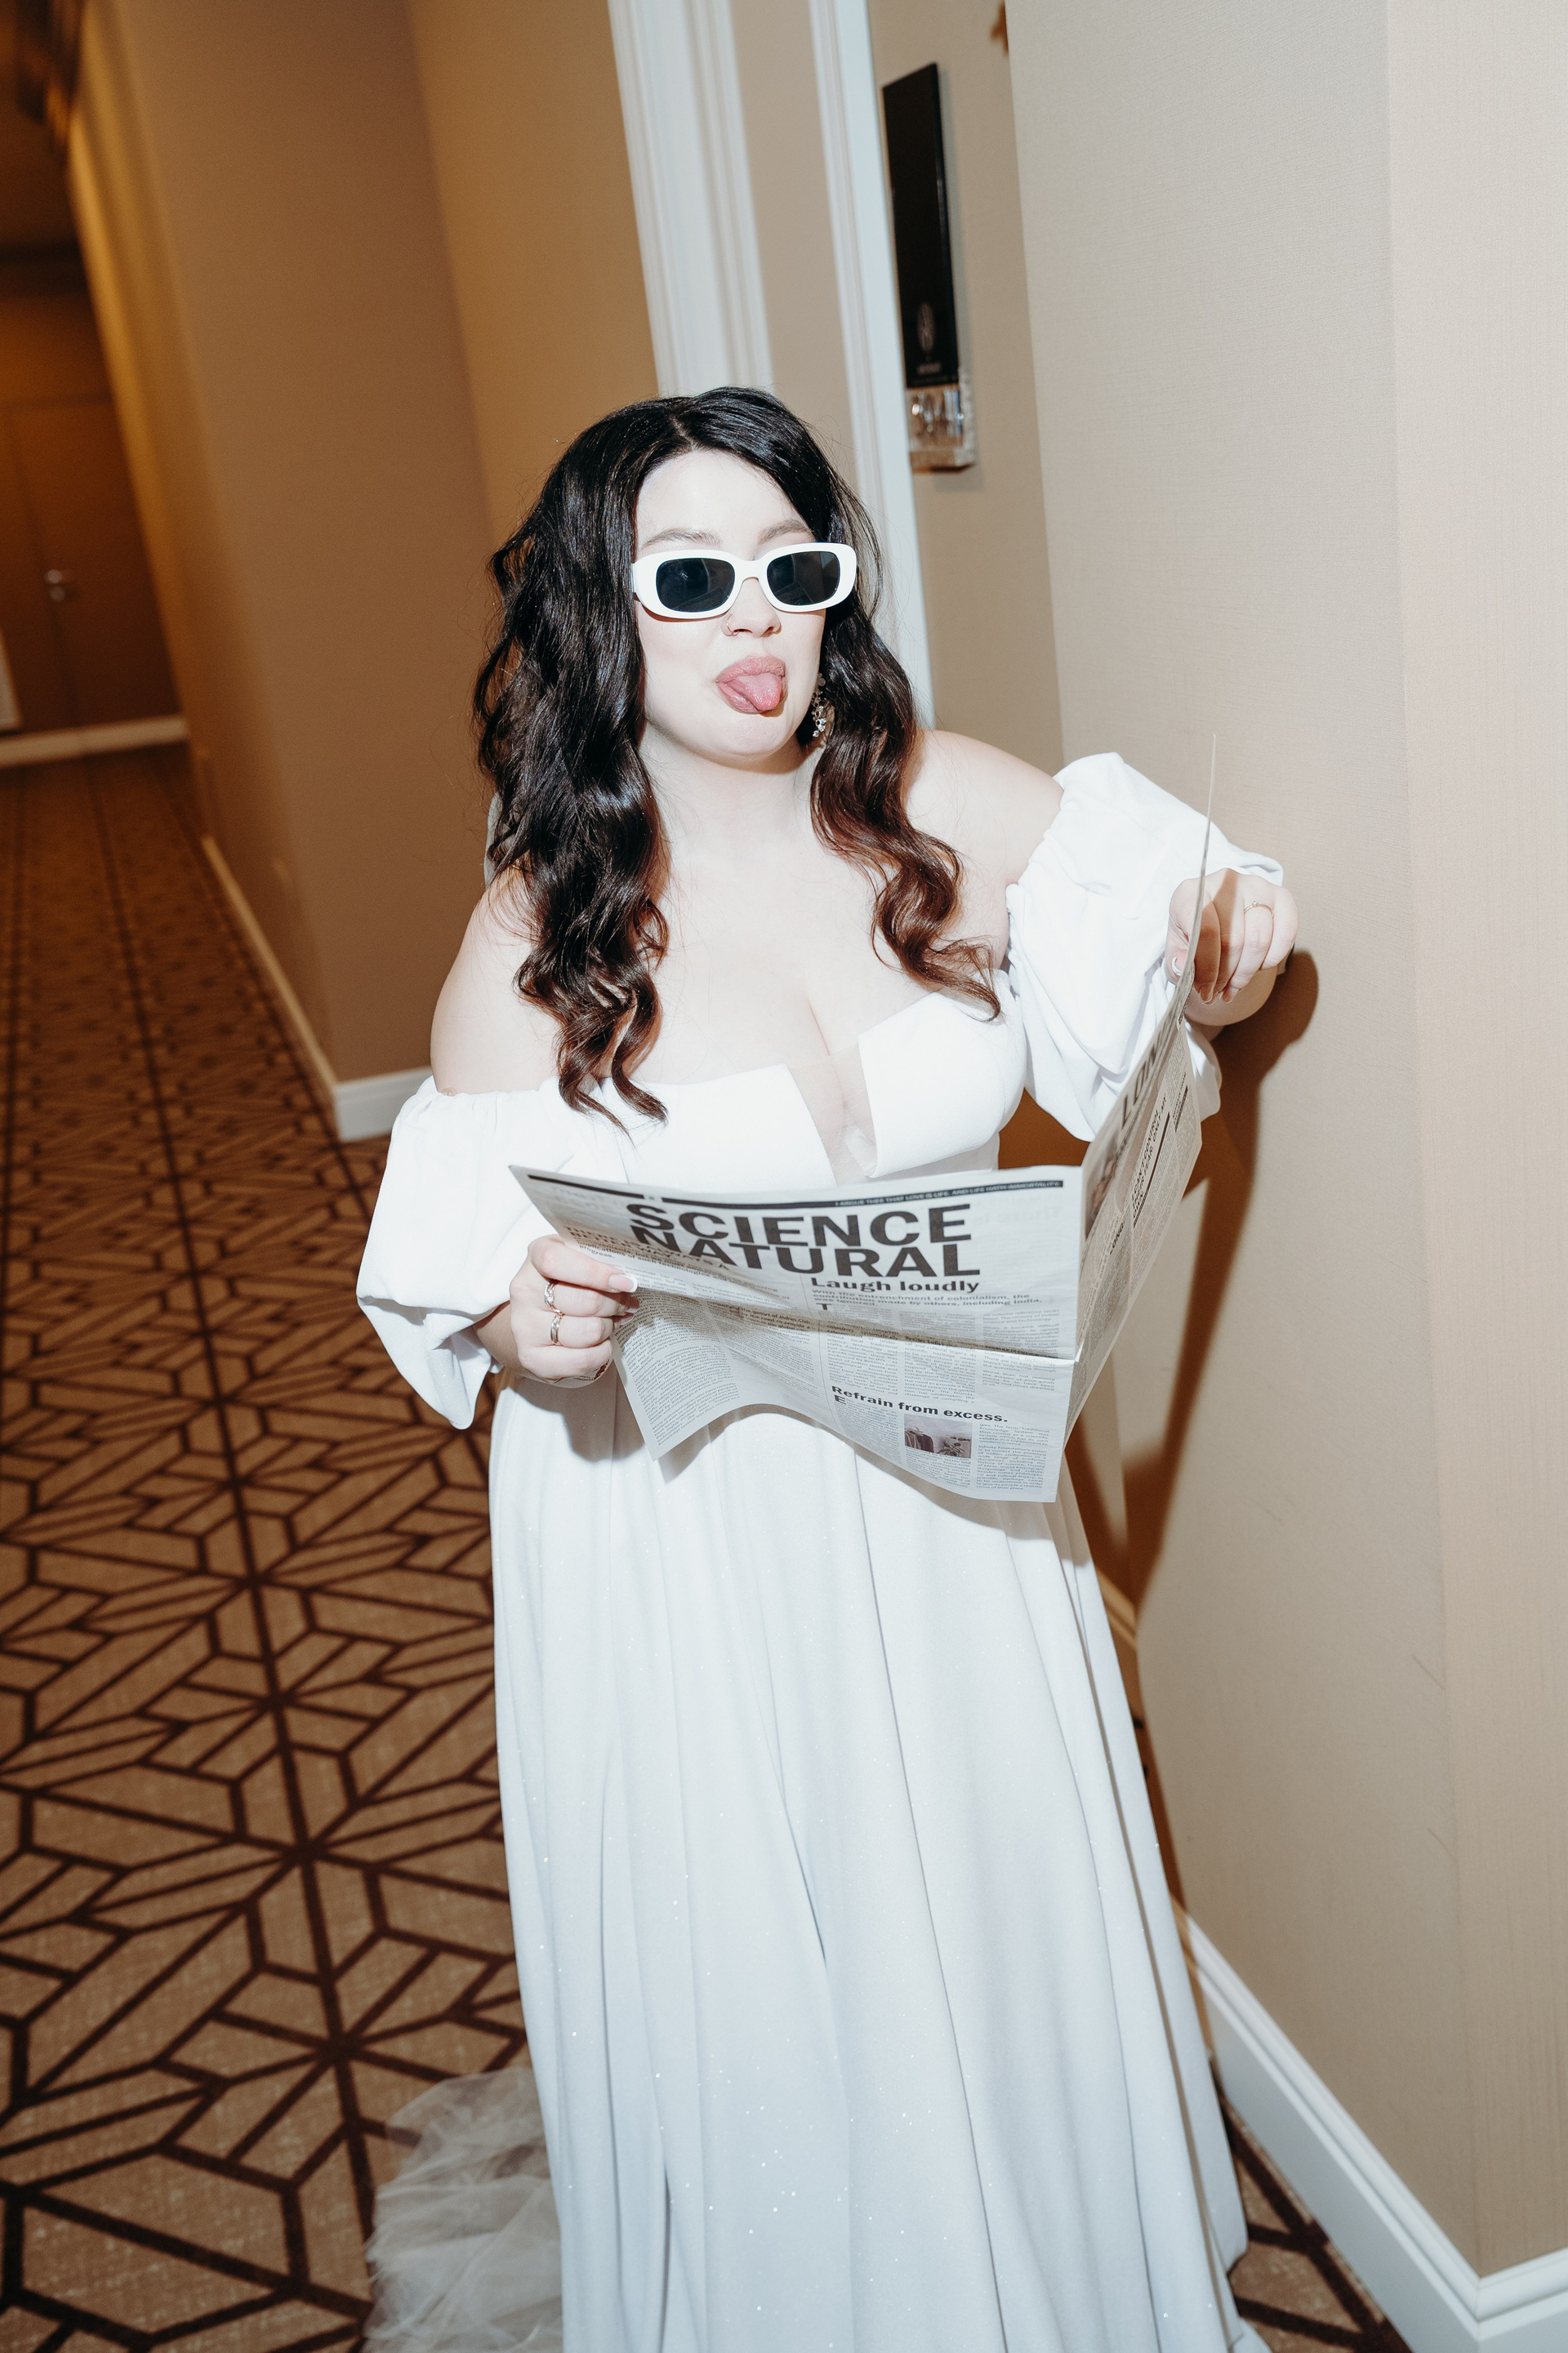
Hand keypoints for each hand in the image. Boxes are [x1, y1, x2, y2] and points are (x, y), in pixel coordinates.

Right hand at [483, 1234, 637, 1385]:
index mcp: (536, 1256)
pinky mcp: (532, 1358)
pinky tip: (601, 1342)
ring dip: (610, 1327)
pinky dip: (601, 1352)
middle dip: (616, 1303)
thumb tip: (629, 1280)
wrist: (535, 1316)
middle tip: (627, 1302)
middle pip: (586, 1301)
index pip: (557, 1262)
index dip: (595, 1273)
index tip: (625, 1282)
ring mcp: (525, 1327)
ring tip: (613, 1321)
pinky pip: (582, 1360)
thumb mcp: (580, 1257)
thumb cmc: (567, 1281)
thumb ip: (600, 1259)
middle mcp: (524, 1291)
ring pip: (589, 1332)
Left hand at [1166, 870, 1297, 1006]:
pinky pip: (1286, 933)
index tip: (1205, 990)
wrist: (1218, 918)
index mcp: (1190, 893)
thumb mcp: (1177, 950)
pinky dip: (1272, 959)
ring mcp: (1255, 886)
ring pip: (1259, 940)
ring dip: (1247, 972)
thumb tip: (1182, 965)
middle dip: (1226, 976)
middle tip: (1219, 992)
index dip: (1207, 968)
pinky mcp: (1281, 895)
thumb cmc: (1194, 934)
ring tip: (1234, 984)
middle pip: (1233, 940)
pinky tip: (1257, 967)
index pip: (1205, 932)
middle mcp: (1224, 881)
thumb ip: (1175, 961)